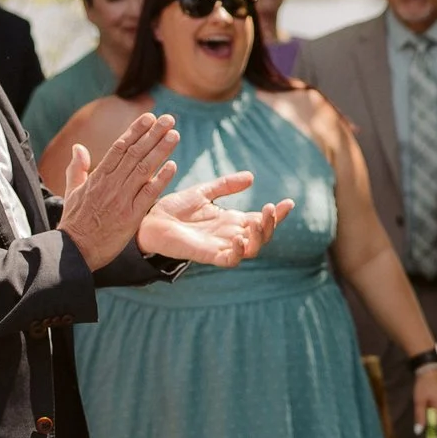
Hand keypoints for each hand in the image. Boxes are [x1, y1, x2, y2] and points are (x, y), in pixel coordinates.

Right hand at [59, 113, 181, 269]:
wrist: (75, 250)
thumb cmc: (75, 221)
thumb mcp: (72, 192)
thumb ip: (77, 168)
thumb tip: (78, 147)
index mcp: (98, 177)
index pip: (119, 148)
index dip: (135, 131)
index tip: (149, 117)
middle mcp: (111, 184)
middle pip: (135, 153)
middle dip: (153, 134)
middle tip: (169, 119)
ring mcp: (122, 199)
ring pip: (143, 169)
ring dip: (160, 151)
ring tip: (174, 135)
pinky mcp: (131, 216)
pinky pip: (148, 195)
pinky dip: (160, 180)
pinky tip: (172, 166)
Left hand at [139, 169, 292, 267]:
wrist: (148, 221)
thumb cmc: (173, 209)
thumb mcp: (204, 192)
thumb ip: (226, 185)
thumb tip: (251, 177)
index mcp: (231, 221)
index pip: (261, 219)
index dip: (277, 213)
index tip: (288, 202)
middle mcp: (230, 235)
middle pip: (262, 235)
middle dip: (271, 223)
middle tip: (270, 208)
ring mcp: (220, 246)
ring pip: (253, 249)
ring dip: (260, 236)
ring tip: (257, 220)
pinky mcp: (207, 255)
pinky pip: (231, 260)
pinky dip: (239, 251)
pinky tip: (239, 236)